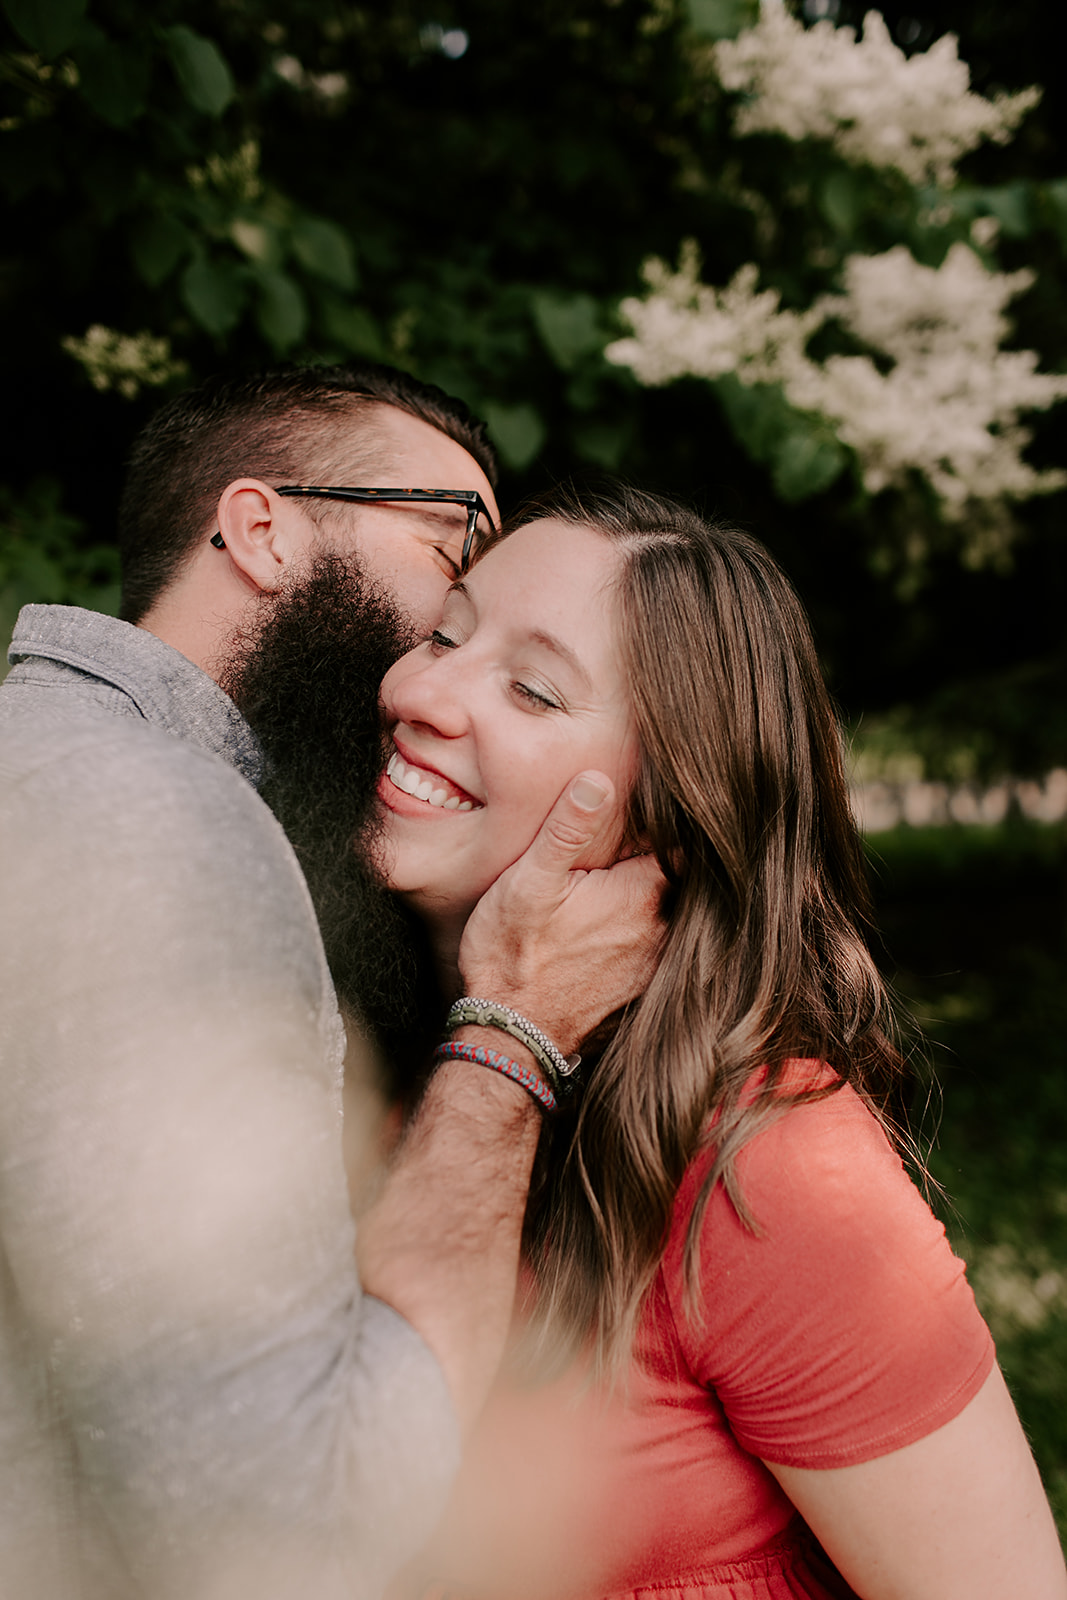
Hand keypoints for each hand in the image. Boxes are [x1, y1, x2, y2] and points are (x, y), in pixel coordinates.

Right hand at [458, 772, 666, 1055]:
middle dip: (660, 858)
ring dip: (653, 895)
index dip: (669, 822)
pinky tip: (613, 923)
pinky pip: (656, 945)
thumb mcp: (530, 881)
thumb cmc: (513, 955)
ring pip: (669, 913)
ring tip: (624, 875)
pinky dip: (644, 929)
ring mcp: (655, 962)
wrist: (511, 1035)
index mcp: (643, 894)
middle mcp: (661, 929)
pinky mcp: (641, 986)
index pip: (681, 844)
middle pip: (679, 878)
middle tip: (637, 835)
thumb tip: (599, 780)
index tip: (655, 806)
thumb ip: (567, 828)